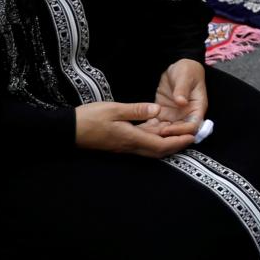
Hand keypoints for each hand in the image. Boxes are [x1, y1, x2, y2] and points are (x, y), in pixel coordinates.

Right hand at [74, 99, 194, 156]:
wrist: (67, 130)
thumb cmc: (89, 118)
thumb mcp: (113, 109)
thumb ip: (136, 110)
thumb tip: (157, 110)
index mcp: (131, 138)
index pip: (160, 145)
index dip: (178, 142)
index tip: (192, 137)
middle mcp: (130, 146)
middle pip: (159, 150)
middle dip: (176, 145)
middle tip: (191, 136)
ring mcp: (124, 146)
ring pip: (151, 148)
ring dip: (166, 142)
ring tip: (179, 132)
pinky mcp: (120, 143)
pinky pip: (142, 143)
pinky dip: (153, 138)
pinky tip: (157, 129)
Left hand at [150, 57, 208, 138]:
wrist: (177, 68)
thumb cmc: (186, 70)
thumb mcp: (185, 76)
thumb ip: (182, 89)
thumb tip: (181, 101)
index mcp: (197, 108)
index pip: (192, 126)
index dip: (181, 131)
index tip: (166, 130)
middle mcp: (187, 116)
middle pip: (180, 133)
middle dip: (166, 136)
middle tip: (150, 137)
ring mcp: (175, 116)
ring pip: (168, 131)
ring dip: (157, 135)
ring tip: (142, 135)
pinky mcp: (163, 114)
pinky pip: (157, 125)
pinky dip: (150, 129)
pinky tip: (139, 130)